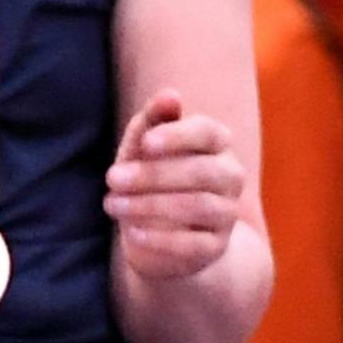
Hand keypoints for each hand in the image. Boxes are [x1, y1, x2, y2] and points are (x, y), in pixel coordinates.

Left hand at [100, 90, 247, 280]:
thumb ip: (153, 121)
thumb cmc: (153, 180)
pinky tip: (132, 232)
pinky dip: (161, 239)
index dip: (179, 136)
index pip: (209, 133)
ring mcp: (227, 213)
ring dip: (150, 205)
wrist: (165, 237)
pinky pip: (194, 244)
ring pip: (198, 206)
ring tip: (112, 205)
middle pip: (202, 172)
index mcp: (217, 145)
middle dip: (153, 174)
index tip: (146, 143)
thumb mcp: (144, 150)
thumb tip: (170, 94)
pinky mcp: (216, 247)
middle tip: (111, 178)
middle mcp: (230, 176)